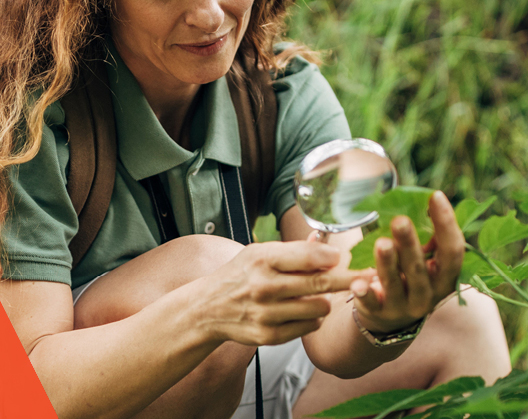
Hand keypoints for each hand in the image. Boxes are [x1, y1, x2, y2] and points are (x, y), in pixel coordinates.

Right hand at [201, 240, 370, 345]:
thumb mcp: (258, 253)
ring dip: (324, 300)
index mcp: (261, 259)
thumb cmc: (239, 275)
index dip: (332, 257)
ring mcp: (267, 313)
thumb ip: (294, 251)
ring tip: (312, 295)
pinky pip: (310, 326)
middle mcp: (263, 286)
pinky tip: (299, 311)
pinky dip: (311, 318)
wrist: (208, 308)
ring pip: (321, 307)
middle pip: (321, 283)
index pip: (309, 256)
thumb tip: (326, 243)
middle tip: (372, 276)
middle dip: (350, 279)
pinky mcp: (270, 335)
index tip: (344, 257)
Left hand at [351, 191, 464, 333]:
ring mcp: (404, 307)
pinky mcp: (378, 313)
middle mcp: (429, 295)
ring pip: (396, 284)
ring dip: (388, 262)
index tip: (435, 196)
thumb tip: (424, 198)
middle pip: (420, 268)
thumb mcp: (424, 261)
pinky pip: (371, 303)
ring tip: (381, 242)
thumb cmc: (410, 278)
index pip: (452, 251)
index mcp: (445, 278)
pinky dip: (364, 293)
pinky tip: (357, 283)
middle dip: (410, 244)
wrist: (392, 319)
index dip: (446, 224)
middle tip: (400, 219)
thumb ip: (426, 238)